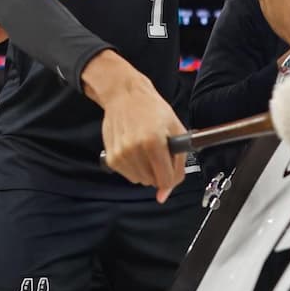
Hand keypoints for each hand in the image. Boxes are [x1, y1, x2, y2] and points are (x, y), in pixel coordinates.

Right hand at [95, 66, 185, 202]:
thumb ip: (178, 163)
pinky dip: (135, 167)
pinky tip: (135, 150)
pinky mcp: (111, 158)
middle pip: (153, 182)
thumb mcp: (176, 129)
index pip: (166, 179)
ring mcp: (121, 155)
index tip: (172, 169)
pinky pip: (129, 175)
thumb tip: (164, 194)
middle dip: (160, 171)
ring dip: (147, 170)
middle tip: (159, 152)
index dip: (173, 177)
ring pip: (141, 180)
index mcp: (153, 142)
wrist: (125, 96)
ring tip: (145, 149)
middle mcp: (134, 150)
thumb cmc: (152, 109)